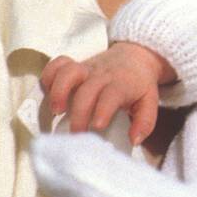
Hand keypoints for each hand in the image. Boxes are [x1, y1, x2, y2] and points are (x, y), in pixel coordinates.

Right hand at [39, 42, 174, 145]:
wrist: (135, 56)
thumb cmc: (139, 85)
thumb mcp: (149, 102)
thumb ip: (145, 122)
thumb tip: (134, 140)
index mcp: (121, 84)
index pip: (111, 95)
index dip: (103, 109)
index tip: (97, 126)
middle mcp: (101, 75)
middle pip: (86, 90)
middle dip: (79, 113)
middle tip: (77, 134)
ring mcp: (86, 68)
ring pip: (68, 71)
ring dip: (58, 91)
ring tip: (56, 111)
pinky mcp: (74, 65)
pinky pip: (57, 64)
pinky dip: (49, 76)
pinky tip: (47, 94)